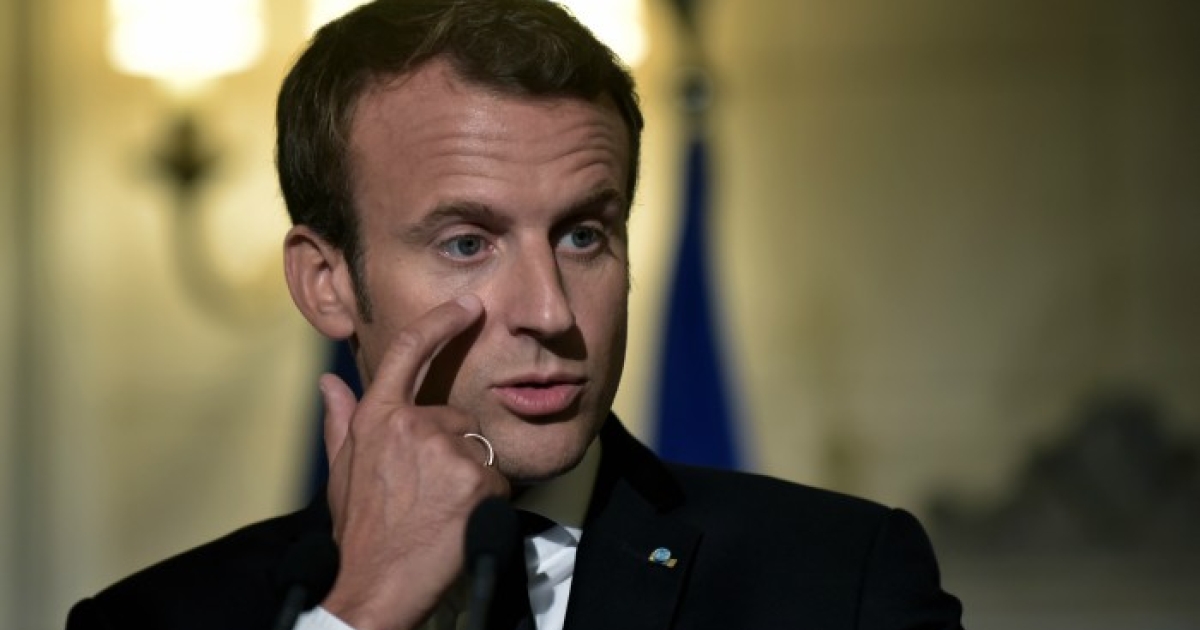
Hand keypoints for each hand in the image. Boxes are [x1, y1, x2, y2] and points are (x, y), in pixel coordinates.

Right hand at [318, 295, 509, 629]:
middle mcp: (411, 425)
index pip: (409, 353)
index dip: (441, 323)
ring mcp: (445, 449)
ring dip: (470, 478)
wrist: (375, 587)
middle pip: (457, 418)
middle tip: (429, 497)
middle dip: (453, 451)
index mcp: (376, 419)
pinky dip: (488, 502)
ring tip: (440, 512)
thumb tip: (329, 382)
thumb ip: (341, 422)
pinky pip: (498, 479)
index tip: (467, 305)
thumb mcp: (343, 473)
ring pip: (478, 450)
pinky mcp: (475, 477)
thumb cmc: (361, 533)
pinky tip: (459, 522)